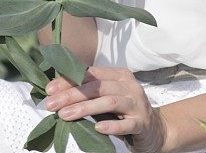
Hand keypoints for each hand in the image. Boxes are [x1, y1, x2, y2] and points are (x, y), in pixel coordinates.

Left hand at [43, 66, 167, 152]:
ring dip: (85, 108)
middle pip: (98, 86)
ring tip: (65, 115)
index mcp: (118, 75)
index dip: (69, 80)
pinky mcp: (142, 123)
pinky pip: (127, 123)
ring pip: (110, 102)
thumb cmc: (125, 112)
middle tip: (51, 104)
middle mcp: (128, 85)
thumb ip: (90, 94)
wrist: (155, 130)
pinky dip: (112, 125)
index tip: (49, 90)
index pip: (90, 74)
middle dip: (72, 94)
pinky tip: (98, 127)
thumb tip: (58, 93)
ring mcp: (137, 103)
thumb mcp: (107, 99)